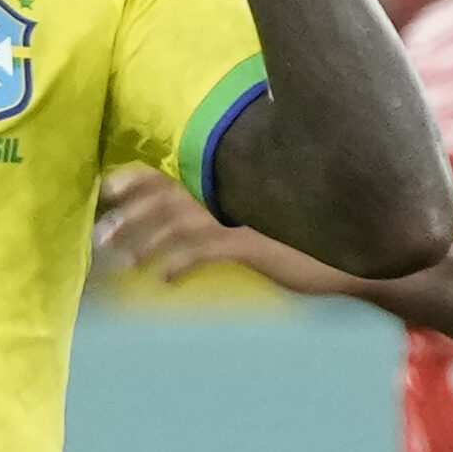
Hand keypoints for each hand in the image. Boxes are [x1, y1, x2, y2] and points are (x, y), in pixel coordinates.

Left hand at [98, 165, 374, 295]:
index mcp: (229, 183)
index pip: (173, 171)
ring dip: (145, 242)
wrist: (352, 257)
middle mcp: (232, 190)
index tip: (107, 189)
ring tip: (123, 263)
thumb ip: (225, 217)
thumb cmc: (304, 242)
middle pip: (166, 194)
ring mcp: (242, 214)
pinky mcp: (255, 242)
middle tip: (99, 238)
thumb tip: (187, 226)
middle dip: (129, 215)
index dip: (137, 178)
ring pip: (179, 221)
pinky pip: (206, 249)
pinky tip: (165, 280)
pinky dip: (181, 262)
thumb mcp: (258, 225)